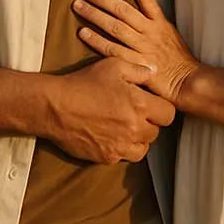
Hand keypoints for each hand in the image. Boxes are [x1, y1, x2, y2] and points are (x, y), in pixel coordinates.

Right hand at [44, 56, 175, 163]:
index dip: (162, 107)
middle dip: (150, 122)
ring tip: (126, 125)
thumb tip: (155, 72)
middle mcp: (134, 128)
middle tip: (136, 112)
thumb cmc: (83, 83)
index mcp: (139, 104)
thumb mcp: (113, 66)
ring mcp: (121, 145)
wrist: (55, 107)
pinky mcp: (108, 157)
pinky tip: (115, 135)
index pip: (169, 113)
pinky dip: (125, 148)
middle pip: (157, 131)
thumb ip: (138, 69)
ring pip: (144, 147)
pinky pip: (126, 157)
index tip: (151, 103)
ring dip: (139, 138)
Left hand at [73, 0, 200, 107]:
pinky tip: (83, 32)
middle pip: (123, 10)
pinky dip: (97, 41)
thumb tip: (140, 10)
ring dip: (95, 15)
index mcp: (160, 23)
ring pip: (115, 27)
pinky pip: (112, 49)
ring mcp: (142, 47)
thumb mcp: (170, 34)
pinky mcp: (135, 63)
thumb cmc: (179, 60)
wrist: (188, 83)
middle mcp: (150, 32)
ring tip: (78, 5)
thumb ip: (154, 23)